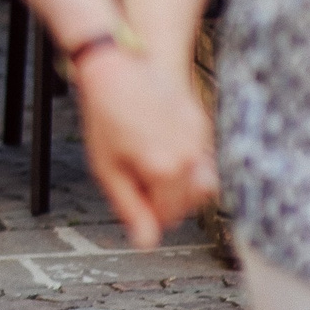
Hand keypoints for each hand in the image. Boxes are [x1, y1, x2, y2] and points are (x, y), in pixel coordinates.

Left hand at [75, 46, 218, 248]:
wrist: (118, 67)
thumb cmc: (106, 116)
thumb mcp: (107, 167)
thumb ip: (130, 207)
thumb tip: (146, 242)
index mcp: (163, 170)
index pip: (167, 216)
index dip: (147, 213)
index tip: (132, 197)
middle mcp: (188, 157)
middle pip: (188, 204)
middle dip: (166, 202)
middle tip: (139, 180)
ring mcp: (199, 140)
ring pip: (203, 185)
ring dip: (182, 187)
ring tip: (153, 167)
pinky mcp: (203, 124)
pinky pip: (204, 159)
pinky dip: (188, 164)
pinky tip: (163, 147)